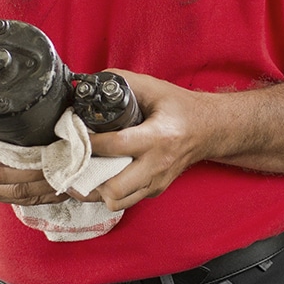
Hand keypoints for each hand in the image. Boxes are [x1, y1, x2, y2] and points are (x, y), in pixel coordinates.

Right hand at [0, 109, 67, 205]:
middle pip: (4, 176)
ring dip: (41, 189)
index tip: (48, 150)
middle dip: (36, 174)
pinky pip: (15, 201)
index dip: (22, 155)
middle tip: (61, 165)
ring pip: (12, 192)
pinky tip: (56, 192)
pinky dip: (38, 197)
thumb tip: (33, 99)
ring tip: (63, 179)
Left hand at [81, 70, 211, 211]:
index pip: (115, 146)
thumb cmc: (182, 108)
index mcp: (157, 137)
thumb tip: (93, 82)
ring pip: (118, 202)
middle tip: (73, 164)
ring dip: (96, 191)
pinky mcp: (156, 190)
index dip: (89, 143)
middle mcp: (157, 165)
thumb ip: (124, 81)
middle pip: (115, 188)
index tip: (73, 135)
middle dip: (88, 179)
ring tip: (82, 174)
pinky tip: (101, 177)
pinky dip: (108, 193)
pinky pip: (126, 201)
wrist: (210, 129)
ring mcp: (157, 182)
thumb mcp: (155, 88)